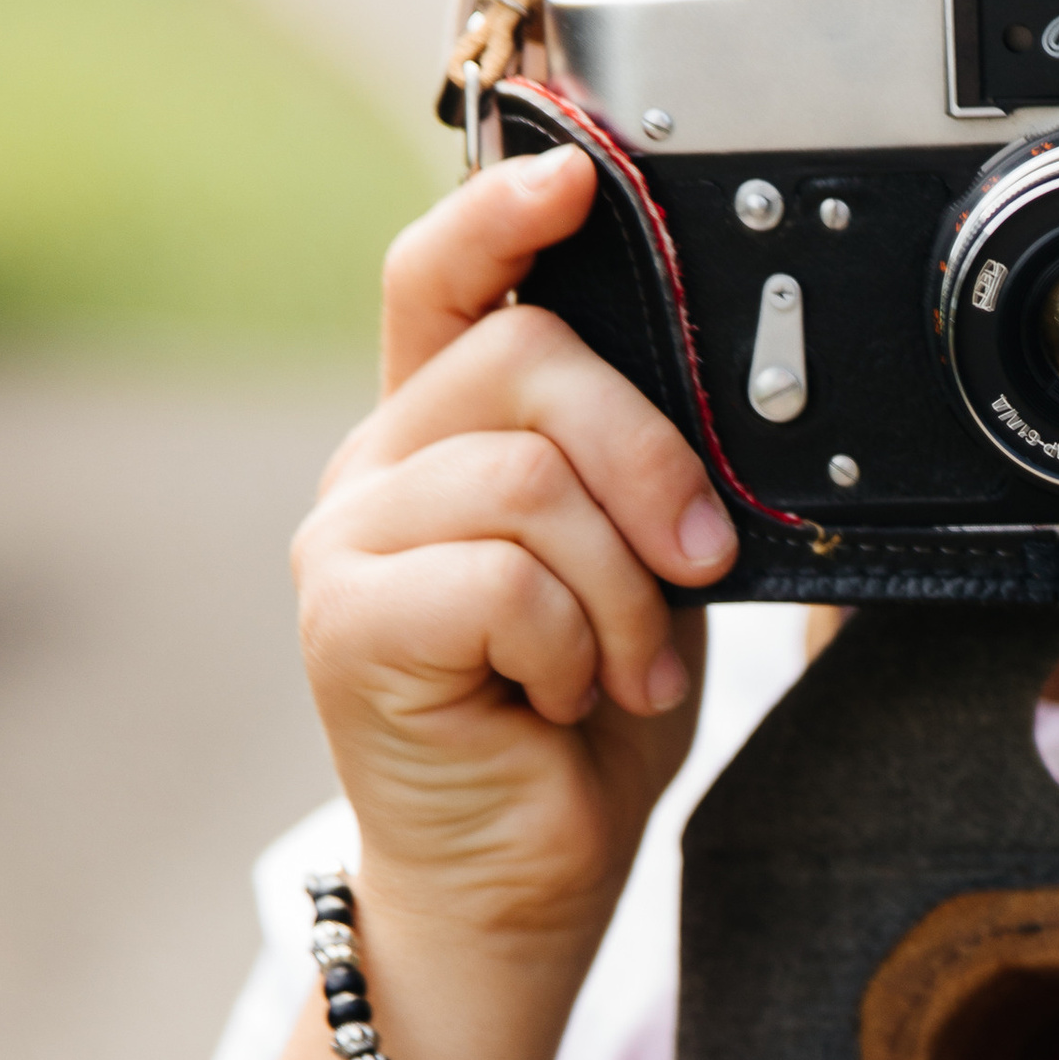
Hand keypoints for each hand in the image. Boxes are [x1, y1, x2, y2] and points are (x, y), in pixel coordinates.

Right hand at [292, 148, 738, 958]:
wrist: (521, 880)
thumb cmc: (580, 726)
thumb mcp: (639, 570)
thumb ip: (637, 473)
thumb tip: (713, 402)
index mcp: (444, 435)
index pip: (439, 278)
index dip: (499, 214)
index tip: (575, 179)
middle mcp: (378, 467)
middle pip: (525, 359)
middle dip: (648, 459)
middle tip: (696, 562)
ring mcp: (346, 540)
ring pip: (528, 480)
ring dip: (620, 589)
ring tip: (621, 668)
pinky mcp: (346, 619)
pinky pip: (501, 576)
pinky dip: (572, 643)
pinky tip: (559, 696)